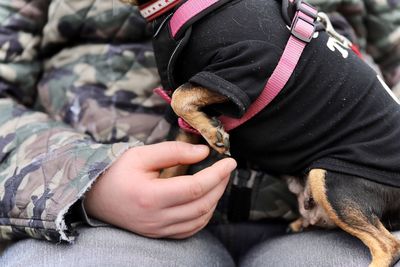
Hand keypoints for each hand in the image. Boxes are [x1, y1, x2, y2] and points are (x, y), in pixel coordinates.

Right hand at [84, 141, 236, 238]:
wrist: (94, 197)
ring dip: (214, 200)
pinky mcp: (158, 234)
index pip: (195, 188)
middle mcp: (156, 218)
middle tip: (226, 168)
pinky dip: (204, 215)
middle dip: (220, 185)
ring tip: (218, 181)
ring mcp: (158, 229)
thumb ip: (173, 151)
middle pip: (201, 205)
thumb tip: (203, 152)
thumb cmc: (116, 172)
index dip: (217, 174)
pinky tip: (206, 200)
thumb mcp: (141, 155)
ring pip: (199, 219)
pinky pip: (190, 229)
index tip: (230, 161)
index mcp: (150, 196)